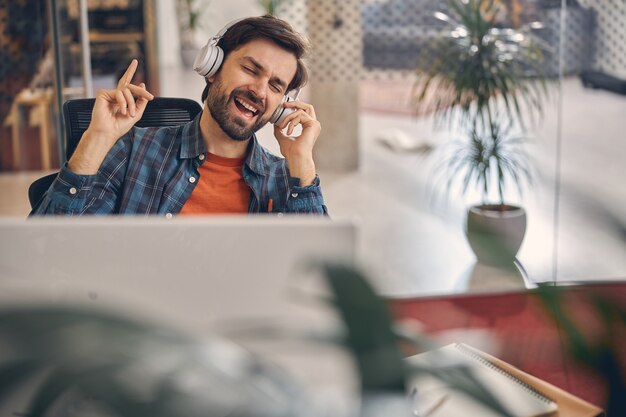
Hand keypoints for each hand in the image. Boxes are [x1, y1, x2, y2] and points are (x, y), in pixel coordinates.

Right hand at [68, 60, 153, 174]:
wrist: (108, 132)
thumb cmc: (119, 126)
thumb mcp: (136, 113)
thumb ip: (141, 101)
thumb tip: (143, 86)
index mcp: (122, 99)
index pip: (127, 84)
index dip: (130, 72)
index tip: (135, 61)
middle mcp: (115, 95)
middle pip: (129, 86)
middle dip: (140, 91)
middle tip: (150, 96)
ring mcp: (109, 94)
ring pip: (127, 90)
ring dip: (131, 103)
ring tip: (130, 114)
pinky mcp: (103, 94)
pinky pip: (118, 93)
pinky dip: (123, 102)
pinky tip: (121, 111)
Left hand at [273, 100, 320, 186]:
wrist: (296, 158)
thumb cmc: (291, 152)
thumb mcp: (282, 138)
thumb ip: (280, 130)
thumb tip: (275, 123)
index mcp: (308, 127)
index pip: (304, 112)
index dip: (295, 107)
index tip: (284, 107)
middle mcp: (314, 125)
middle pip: (307, 106)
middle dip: (295, 103)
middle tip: (284, 105)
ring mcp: (315, 124)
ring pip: (300, 111)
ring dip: (288, 117)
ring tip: (282, 126)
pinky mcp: (313, 124)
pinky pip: (300, 115)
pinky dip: (291, 122)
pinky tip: (289, 132)